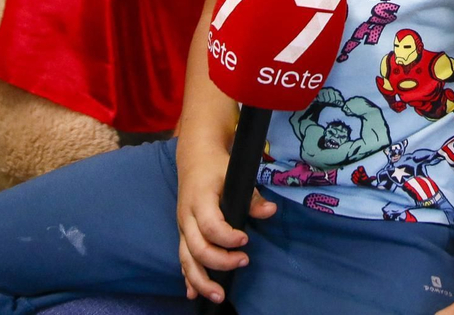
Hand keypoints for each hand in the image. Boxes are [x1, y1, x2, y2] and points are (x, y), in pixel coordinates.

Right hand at [173, 137, 276, 304]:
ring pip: (186, 259)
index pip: (210, 226)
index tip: (245, 240)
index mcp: (199, 200)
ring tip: (219, 295)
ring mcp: (183, 228)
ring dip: (201, 280)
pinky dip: (188, 278)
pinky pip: (182, 259)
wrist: (194, 158)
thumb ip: (252, 196)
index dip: (227, 238)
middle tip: (243, 262)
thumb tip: (270, 211)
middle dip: (219, 262)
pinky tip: (194, 294)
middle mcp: (186, 217)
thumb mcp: (235, 174)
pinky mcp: (183, 234)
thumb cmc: (216, 167)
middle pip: (197, 248)